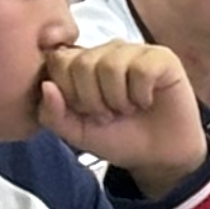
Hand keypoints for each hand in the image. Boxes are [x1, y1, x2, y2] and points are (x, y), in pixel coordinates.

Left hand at [39, 41, 208, 189]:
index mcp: (83, 63)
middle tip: (108, 115)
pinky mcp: (162, 58)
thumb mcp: (76, 133)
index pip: (59, 61)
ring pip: (110, 65)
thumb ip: (53, 114)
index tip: (84, 111)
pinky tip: (146, 101)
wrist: (157, 157)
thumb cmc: (119, 138)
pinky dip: (141, 94)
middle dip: (92, 100)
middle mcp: (107, 52)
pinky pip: (141, 69)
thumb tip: (46, 86)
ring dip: (118, 99)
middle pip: (82, 63)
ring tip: (127, 109)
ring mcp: (135, 52)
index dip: (69, 93)